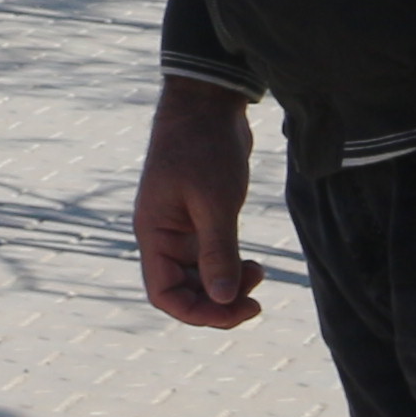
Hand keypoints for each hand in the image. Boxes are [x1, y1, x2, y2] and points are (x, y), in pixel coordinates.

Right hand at [131, 79, 265, 329]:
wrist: (208, 103)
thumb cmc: (204, 147)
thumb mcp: (214, 202)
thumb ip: (218, 252)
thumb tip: (222, 299)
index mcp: (155, 234)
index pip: (164, 294)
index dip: (197, 313)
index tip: (236, 310)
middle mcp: (165, 236)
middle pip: (184, 291)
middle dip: (218, 303)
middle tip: (256, 302)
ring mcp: (183, 228)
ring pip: (201, 276)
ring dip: (228, 286)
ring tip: (260, 274)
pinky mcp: (203, 217)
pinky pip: (213, 257)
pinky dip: (233, 267)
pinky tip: (255, 264)